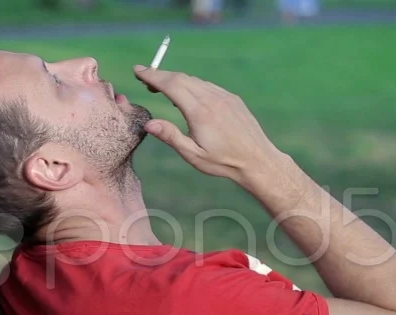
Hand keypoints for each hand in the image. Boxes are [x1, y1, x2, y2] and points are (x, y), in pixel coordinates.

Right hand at [133, 65, 290, 185]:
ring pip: (194, 80)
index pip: (171, 85)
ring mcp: (224, 96)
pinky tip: (186, 93)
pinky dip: (191, 84)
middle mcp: (212, 99)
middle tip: (144, 76)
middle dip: (160, 75)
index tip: (138, 70)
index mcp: (199, 112)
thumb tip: (149, 123)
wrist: (257, 160)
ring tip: (161, 86)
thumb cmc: (223, 162)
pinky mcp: (232, 98)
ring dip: (175, 79)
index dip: (152, 76)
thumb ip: (171, 136)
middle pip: (180, 78)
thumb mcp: (193, 155)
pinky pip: (207, 85)